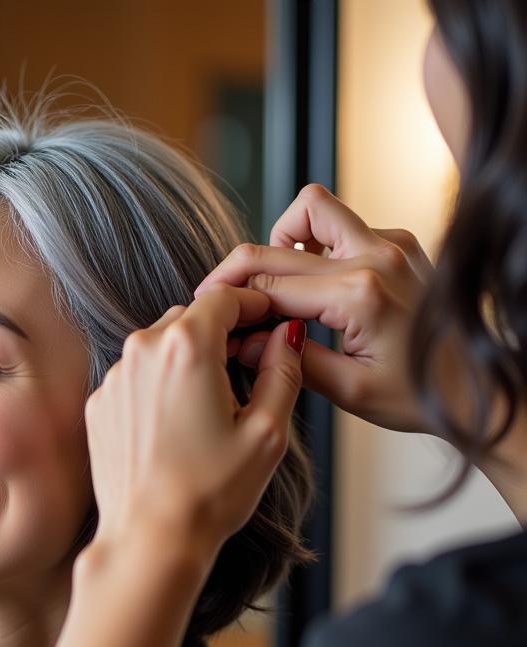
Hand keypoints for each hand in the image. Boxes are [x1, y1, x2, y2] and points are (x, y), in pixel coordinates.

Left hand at [84, 286, 304, 566]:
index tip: (268, 319)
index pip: (224, 297)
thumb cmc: (211, 492)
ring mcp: (114, 378)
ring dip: (187, 359)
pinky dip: (158, 385)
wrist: (150, 539)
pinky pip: (135, 376)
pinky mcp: (99, 404)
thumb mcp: (267, 431)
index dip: (252, 304)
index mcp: (188, 347)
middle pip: (189, 318)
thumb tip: (285, 336)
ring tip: (210, 403)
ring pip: (159, 346)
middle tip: (245, 364)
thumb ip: (282, 371)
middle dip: (219, 332)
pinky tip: (176, 424)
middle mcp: (143, 351)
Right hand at [197, 184, 436, 433]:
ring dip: (282, 243)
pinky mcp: (399, 244)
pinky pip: (341, 226)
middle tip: (220, 298)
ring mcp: (391, 244)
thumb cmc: (422, 395)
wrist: (478, 389)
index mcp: (361, 293)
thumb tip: (243, 343)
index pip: (270, 283)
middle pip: (278, 242)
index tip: (208, 316)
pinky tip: (313, 291)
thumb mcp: (349, 391)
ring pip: (312, 210)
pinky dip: (315, 250)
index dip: (231, 300)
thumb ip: (291, 361)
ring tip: (274, 287)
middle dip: (240, 270)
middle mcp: (376, 256)